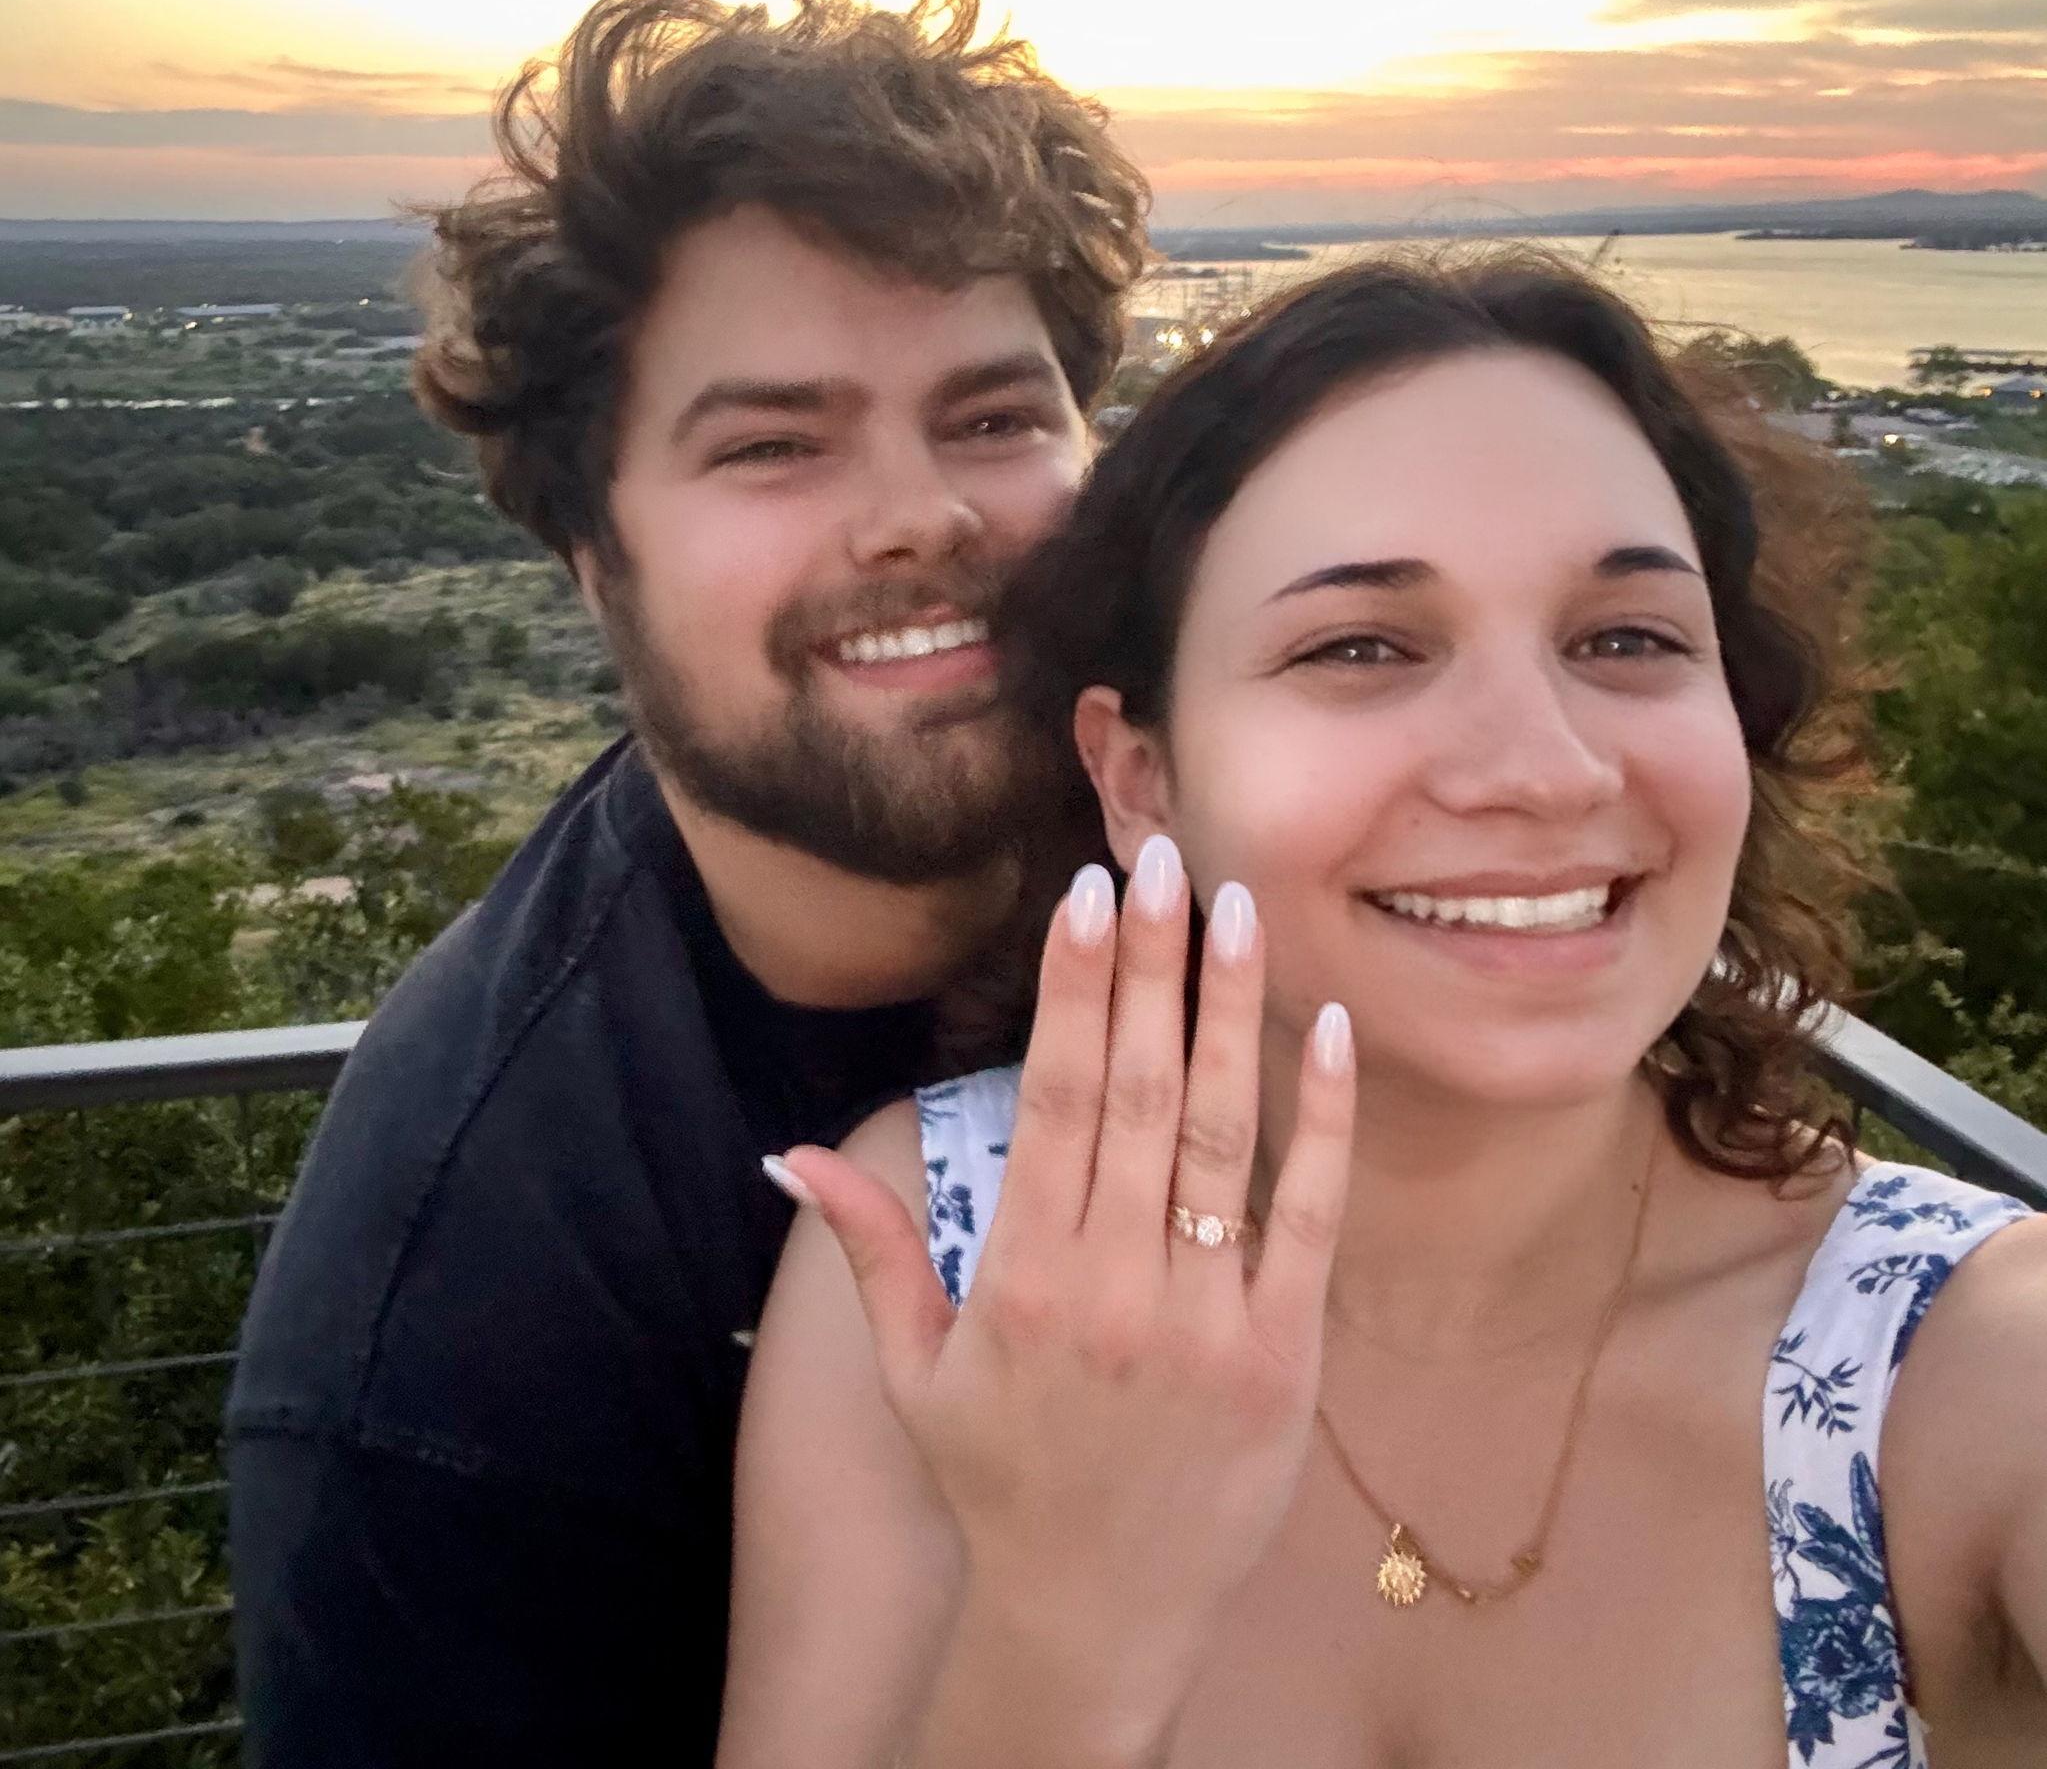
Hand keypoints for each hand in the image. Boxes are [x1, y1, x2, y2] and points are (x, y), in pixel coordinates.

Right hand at [781, 834, 1356, 1736]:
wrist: (1098, 1617)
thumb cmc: (1001, 1481)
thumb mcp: (914, 1373)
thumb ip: (870, 1250)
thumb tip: (790, 1154)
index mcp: (1021, 1278)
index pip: (1054, 1099)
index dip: (1072, 989)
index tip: (1086, 895)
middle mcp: (1113, 1285)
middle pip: (1140, 1091)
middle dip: (1148, 964)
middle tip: (1160, 856)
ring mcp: (1207, 1320)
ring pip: (1225, 1134)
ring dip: (1231, 1011)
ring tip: (1233, 909)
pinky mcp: (1285, 1355)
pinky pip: (1311, 1217)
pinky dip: (1324, 1121)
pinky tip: (1329, 1031)